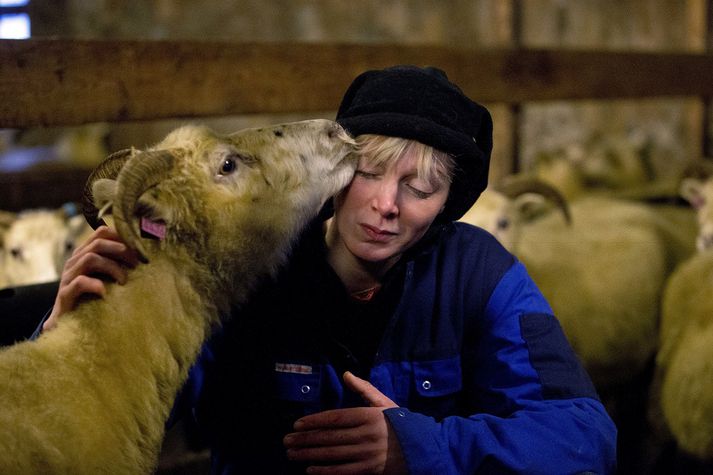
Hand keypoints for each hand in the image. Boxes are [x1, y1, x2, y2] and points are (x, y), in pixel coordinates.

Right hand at [42, 226, 139, 331]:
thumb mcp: (109, 279)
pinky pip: (79, 282)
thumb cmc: (94, 299)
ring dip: (112, 267)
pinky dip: (96, 285)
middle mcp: (75, 262)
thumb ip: (121, 265)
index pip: (101, 233)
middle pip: (98, 243)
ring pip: (90, 258)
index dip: (121, 236)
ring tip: (124, 281)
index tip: (140, 248)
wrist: (70, 325)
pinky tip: (106, 293)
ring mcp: (68, 277)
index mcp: (85, 254)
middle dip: (122, 251)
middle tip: (137, 264)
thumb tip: (147, 257)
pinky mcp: (65, 294)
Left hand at [283, 371, 406, 474]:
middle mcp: (366, 434)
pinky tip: (311, 470)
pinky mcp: (371, 470)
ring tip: (292, 454)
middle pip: (329, 437)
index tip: (296, 425)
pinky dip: (326, 472)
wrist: (424, 447)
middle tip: (286, 441)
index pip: (334, 418)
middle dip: (305, 440)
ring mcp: (368, 454)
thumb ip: (364, 389)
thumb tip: (346, 374)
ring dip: (310, 455)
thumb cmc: (400, 423)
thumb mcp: (384, 403)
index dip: (313, 421)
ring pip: (333, 455)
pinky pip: (343, 472)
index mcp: (368, 415)